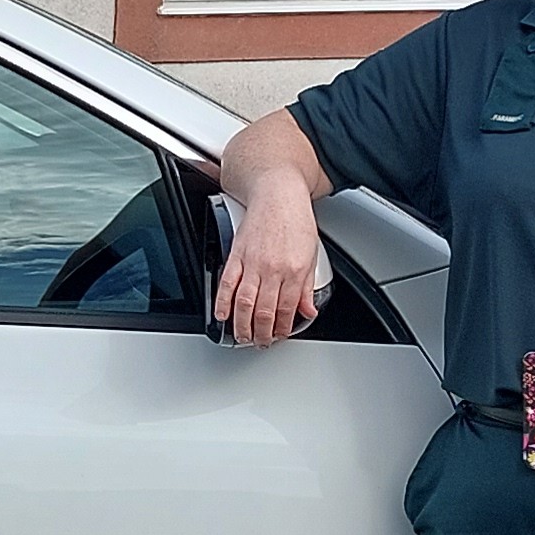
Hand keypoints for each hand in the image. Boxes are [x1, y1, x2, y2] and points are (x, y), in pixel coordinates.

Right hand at [217, 186, 322, 347]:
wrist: (277, 191)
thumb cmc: (295, 218)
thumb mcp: (312, 253)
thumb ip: (308, 287)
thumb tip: (308, 310)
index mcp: (295, 270)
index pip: (288, 310)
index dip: (283, 329)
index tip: (280, 335)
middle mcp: (274, 269)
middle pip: (265, 312)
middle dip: (262, 333)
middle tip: (260, 342)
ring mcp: (253, 262)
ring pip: (245, 303)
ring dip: (242, 325)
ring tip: (242, 336)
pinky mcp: (237, 253)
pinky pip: (227, 283)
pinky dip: (222, 302)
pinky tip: (222, 315)